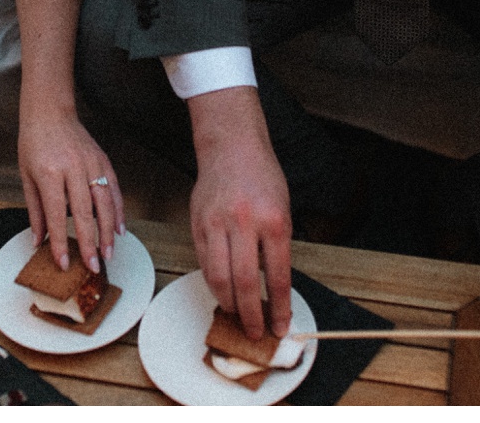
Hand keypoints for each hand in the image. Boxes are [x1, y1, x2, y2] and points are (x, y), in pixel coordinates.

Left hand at [18, 110, 123, 274]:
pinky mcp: (103, 160)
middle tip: (94, 265)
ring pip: (105, 202)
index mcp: (49, 173)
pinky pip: (113, 189)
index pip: (57, 215)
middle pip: (85, 213)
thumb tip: (38, 240)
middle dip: (90, 243)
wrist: (49, 112)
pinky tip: (120, 227)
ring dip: (109, 230)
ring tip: (110, 252)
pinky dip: (119, 210)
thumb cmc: (34, 143)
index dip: (61, 241)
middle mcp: (73, 168)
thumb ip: (35, 210)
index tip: (65, 262)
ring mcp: (91, 163)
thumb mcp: (26, 176)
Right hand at [188, 87, 292, 340]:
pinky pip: (203, 262)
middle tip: (255, 332)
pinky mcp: (197, 223)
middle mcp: (244, 223)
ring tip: (236, 315)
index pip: (278, 276)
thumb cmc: (262, 177)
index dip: (280, 307)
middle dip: (251, 315)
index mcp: (274, 221)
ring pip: (218, 277)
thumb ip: (276, 246)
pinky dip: (213, 282)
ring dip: (228, 303)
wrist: (231, 146)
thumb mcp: (283, 209)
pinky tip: (222, 290)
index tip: (280, 328)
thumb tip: (272, 288)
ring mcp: (217, 223)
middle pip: (246, 283)